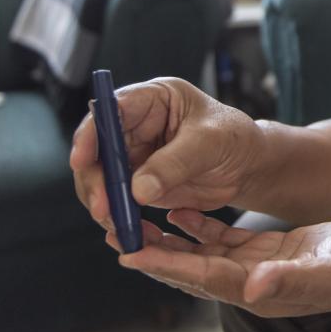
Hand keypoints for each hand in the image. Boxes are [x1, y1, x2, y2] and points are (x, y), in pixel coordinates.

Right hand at [70, 77, 262, 231]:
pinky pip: (116, 200)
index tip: (81, 160)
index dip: (91, 133)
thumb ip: (176, 163)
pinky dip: (118, 216)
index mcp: (154, 99)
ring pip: (100, 179)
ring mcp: (133, 154)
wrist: (248, 166)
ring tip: (120, 225)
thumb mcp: (211, 143)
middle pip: (96, 149)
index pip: (111, 110)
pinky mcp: (137, 181)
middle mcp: (136, 124)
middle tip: (104, 208)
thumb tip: (138, 190)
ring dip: (104, 203)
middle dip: (95, 180)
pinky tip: (130, 232)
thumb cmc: (235, 139)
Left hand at [113, 210, 330, 317]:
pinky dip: (197, 226)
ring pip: (198, 253)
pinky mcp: (262, 253)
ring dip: (166, 238)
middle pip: (188, 268)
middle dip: (152, 251)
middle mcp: (248, 283)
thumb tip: (254, 286)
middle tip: (115, 232)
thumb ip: (293, 279)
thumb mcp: (330, 271)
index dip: (165, 264)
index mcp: (258, 290)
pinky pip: (219, 240)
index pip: (201, 276)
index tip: (130, 252)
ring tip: (134, 221)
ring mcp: (253, 268)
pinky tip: (180, 209)